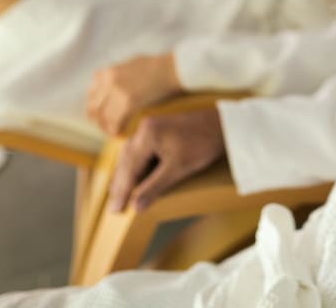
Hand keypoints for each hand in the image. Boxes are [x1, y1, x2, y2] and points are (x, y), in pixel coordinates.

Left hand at [87, 53, 183, 134]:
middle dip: (97, 120)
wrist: (173, 68)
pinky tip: (119, 134)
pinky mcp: (130, 103)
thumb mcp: (130, 63)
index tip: (100, 114)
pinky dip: (115, 130)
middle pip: (94, 107)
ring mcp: (119, 92)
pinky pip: (116, 122)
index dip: (94, 106)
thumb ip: (117, 74)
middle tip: (104, 127)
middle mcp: (109, 82)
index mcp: (108, 72)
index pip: (91, 94)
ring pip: (103, 117)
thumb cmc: (156, 65)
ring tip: (112, 132)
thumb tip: (111, 84)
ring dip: (106, 127)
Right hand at [109, 108, 224, 211]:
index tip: (115, 210)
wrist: (222, 124)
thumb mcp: (178, 169)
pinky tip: (136, 178)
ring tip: (120, 196)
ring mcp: (150, 127)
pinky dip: (136, 166)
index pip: (129, 169)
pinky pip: (140, 150)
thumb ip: (154, 187)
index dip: (122, 192)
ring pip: (131, 155)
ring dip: (126, 176)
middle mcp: (144, 128)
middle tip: (114, 208)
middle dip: (120, 185)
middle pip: (126, 161)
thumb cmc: (202, 144)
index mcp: (147, 135)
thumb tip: (135, 206)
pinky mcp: (157, 129)